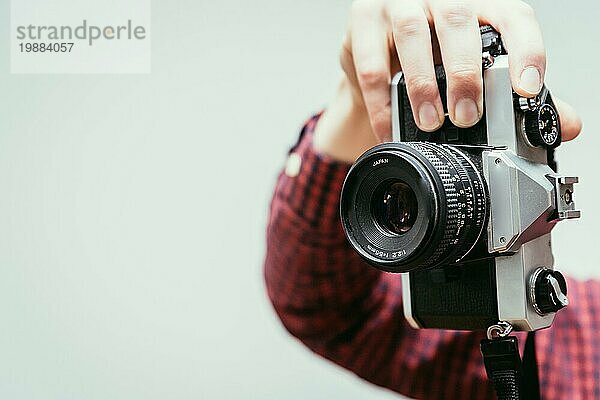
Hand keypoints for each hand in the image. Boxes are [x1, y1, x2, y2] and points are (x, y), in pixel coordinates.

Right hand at [313, 0, 581, 162]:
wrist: (376, 49)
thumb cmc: (431, 54)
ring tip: (431, 121)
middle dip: (465, 72)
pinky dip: (380, 103)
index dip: (526, 50)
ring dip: (421, 84)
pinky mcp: (364, 21)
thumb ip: (516, 94)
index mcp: (479, 3)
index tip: (528, 89)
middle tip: (467, 115)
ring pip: (413, 34)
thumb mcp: (474, 67)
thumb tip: (564, 124)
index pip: (513, 16)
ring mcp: (399, 3)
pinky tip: (388, 128)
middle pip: (459, 20)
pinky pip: (370, 64)